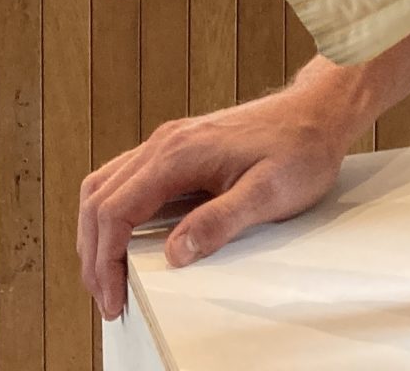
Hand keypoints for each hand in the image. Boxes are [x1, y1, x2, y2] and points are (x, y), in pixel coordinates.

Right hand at [75, 82, 355, 321]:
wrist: (317, 112)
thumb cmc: (299, 149)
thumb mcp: (268, 193)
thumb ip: (221, 221)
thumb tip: (176, 253)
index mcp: (178, 154)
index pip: (116, 210)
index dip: (106, 260)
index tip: (114, 298)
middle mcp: (164, 143)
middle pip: (99, 198)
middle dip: (93, 253)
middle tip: (106, 297)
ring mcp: (168, 142)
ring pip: (106, 185)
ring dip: (98, 232)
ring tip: (108, 274)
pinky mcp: (177, 148)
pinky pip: (126, 179)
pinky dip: (113, 212)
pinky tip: (127, 238)